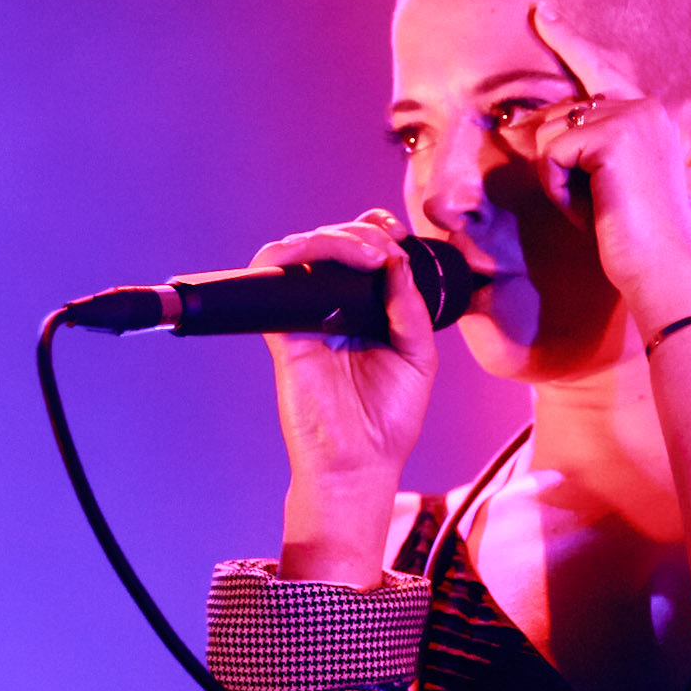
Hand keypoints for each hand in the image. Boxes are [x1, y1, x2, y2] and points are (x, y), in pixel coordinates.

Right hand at [253, 211, 436, 582]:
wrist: (360, 462)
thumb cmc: (388, 418)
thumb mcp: (418, 355)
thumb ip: (410, 307)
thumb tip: (395, 261)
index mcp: (360, 311)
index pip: (356, 251)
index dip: (371, 228)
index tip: (398, 232)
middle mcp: (328, 309)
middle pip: (329, 243)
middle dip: (360, 233)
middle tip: (386, 248)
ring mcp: (302, 318)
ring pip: (300, 251)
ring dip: (335, 239)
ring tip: (371, 255)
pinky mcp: (282, 332)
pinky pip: (273, 280)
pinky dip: (298, 257)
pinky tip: (342, 266)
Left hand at [523, 12, 690, 330]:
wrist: (658, 267)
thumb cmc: (628, 234)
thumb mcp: (598, 179)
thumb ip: (574, 144)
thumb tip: (517, 122)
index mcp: (651, 113)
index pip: (599, 68)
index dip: (566, 39)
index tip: (540, 11)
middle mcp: (646, 105)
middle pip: (561, 113)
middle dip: (555, 162)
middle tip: (594, 202)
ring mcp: (632, 115)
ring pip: (551, 135)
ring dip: (559, 179)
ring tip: (596, 207)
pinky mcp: (613, 135)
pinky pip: (551, 154)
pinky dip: (560, 188)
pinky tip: (591, 207)